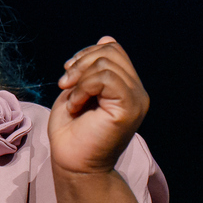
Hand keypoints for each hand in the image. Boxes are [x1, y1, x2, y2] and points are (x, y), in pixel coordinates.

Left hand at [47, 37, 149, 174]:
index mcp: (127, 86)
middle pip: (110, 51)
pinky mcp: (129, 109)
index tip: (68, 75)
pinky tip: (76, 105)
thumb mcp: (79, 90)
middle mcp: (137, 92)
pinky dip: (83, 88)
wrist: (73, 164)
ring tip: (71, 99)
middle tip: (65, 85)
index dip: (86, 54)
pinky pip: (106, 79)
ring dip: (79, 78)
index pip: (113, 49)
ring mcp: (136, 100)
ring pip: (107, 63)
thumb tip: (106, 39)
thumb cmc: (72, 132)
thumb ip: (92, 67)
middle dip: (80, 63)